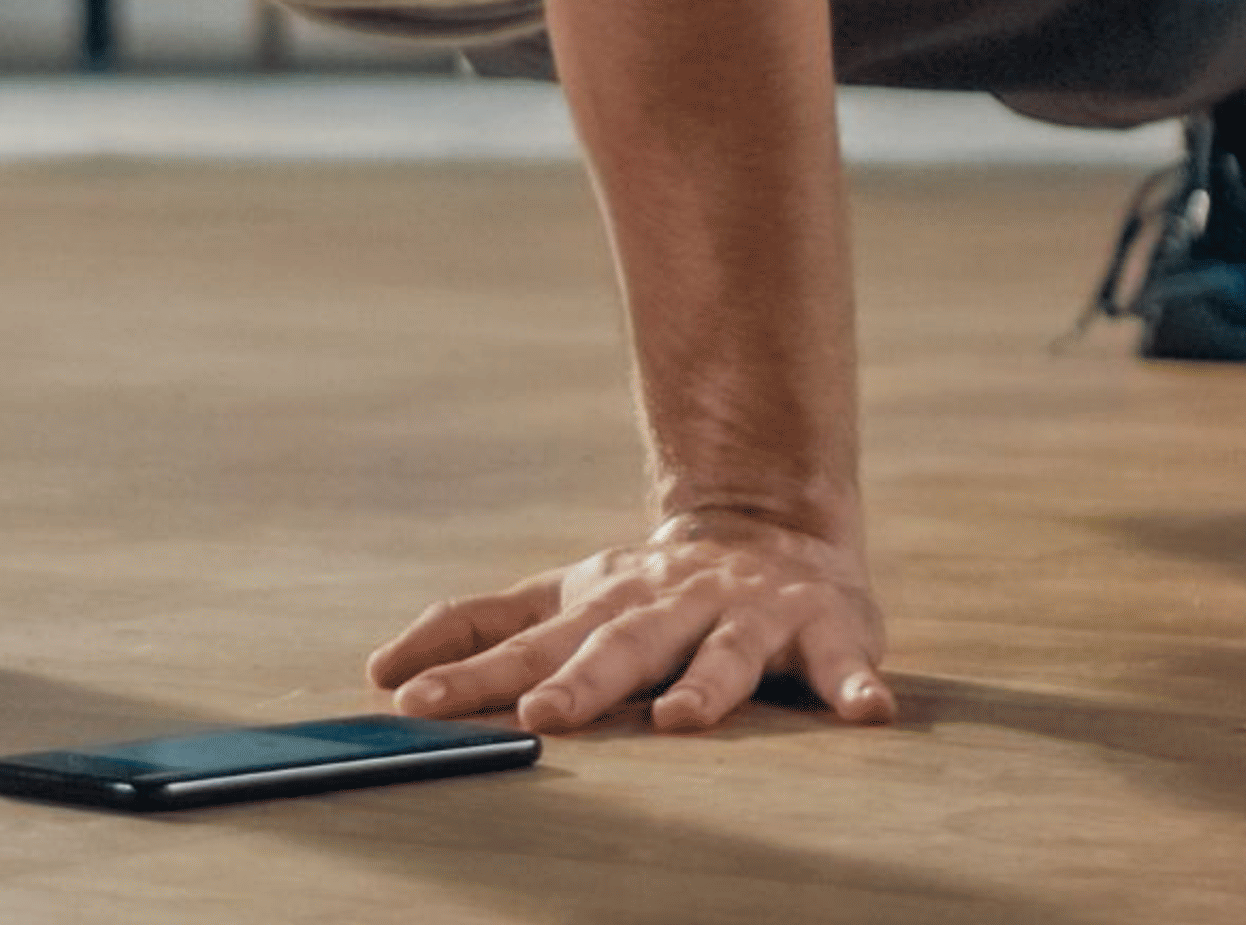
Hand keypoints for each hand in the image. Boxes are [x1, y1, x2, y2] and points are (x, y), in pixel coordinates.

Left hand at [366, 508, 893, 736]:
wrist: (772, 523)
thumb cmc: (651, 587)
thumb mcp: (564, 596)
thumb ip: (482, 628)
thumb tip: (380, 667)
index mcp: (599, 602)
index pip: (521, 637)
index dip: (464, 667)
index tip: (405, 697)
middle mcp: (667, 603)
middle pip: (614, 645)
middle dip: (577, 683)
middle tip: (532, 717)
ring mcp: (745, 613)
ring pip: (721, 652)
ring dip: (705, 686)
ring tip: (680, 721)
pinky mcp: (822, 627)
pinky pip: (840, 661)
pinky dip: (853, 684)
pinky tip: (865, 712)